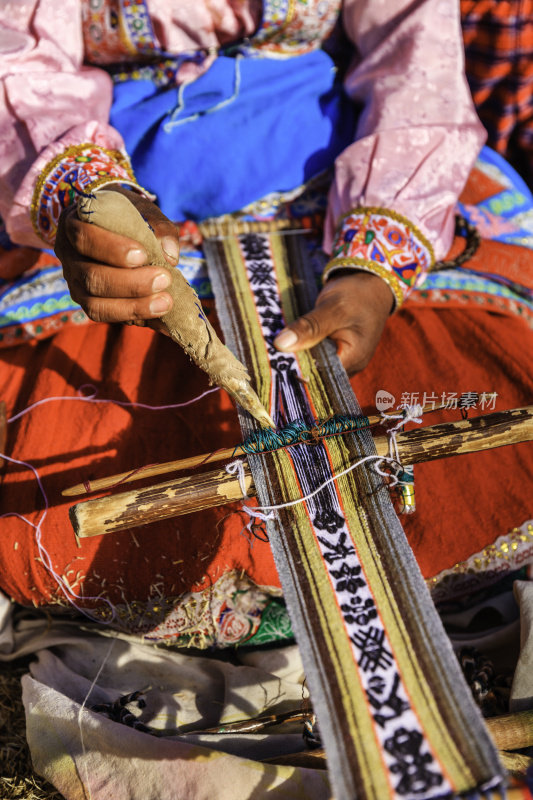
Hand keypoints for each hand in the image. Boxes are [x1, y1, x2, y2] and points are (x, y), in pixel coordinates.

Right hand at [55, 186, 179, 323]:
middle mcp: (68, 257)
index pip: (84, 238)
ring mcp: (75, 283)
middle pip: (91, 277)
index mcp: (74, 225)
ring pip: (95, 304)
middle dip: (131, 283)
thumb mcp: (142, 211)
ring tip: (165, 302)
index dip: (112, 249)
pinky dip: (134, 317)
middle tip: (164, 279)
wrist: (115, 229)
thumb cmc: (128, 216)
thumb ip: (158, 226)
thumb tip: (170, 255)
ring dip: (133, 306)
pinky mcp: (88, 303)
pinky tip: (159, 317)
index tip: (143, 255)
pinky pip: (106, 317)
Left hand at [273, 272, 393, 374]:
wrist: (372, 284)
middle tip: (267, 354)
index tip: (272, 361)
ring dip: (296, 355)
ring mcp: (343, 360)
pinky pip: (316, 355)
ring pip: (314, 364)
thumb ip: (309, 327)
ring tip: (272, 348)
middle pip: (315, 372)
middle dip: (293, 363)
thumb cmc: (358, 294)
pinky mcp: (335, 351)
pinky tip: (286, 341)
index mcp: (352, 359)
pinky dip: (302, 348)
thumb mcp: (333, 308)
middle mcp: (348, 366)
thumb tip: (281, 344)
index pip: (318, 375)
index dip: (295, 370)